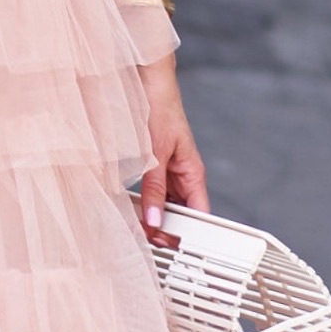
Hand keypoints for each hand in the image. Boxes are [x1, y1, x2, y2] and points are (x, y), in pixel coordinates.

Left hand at [140, 64, 206, 237]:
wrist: (148, 82)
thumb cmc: (160, 110)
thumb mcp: (155, 155)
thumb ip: (154, 189)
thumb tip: (154, 220)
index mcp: (193, 174)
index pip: (200, 215)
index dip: (190, 236)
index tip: (174, 249)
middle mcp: (183, 175)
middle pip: (181, 213)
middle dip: (166, 228)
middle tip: (147, 242)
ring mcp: (169, 171)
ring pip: (165, 204)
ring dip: (152, 216)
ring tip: (137, 229)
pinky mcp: (154, 165)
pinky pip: (152, 191)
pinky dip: (143, 201)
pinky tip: (130, 209)